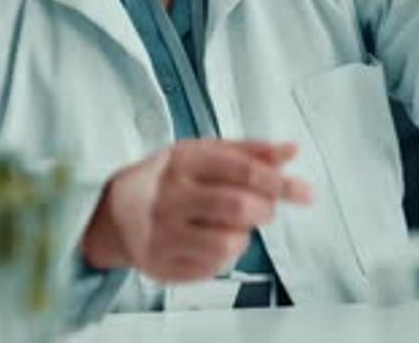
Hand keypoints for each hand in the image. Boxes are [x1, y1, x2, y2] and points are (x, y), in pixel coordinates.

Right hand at [82, 138, 310, 283]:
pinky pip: (212, 268)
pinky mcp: (162, 266)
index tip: (304, 192)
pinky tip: (212, 240)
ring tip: (233, 225)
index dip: (278, 182)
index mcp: (183, 160)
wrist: (115, 210)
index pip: (241, 170)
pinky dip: (224, 256)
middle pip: (238, 207)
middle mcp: (170, 196)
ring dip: (244, 236)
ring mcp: (163, 233)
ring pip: (228, 244)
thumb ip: (250, 151)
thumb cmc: (169, 177)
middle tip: (265, 208)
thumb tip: (292, 150)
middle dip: (264, 210)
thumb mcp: (204, 153)